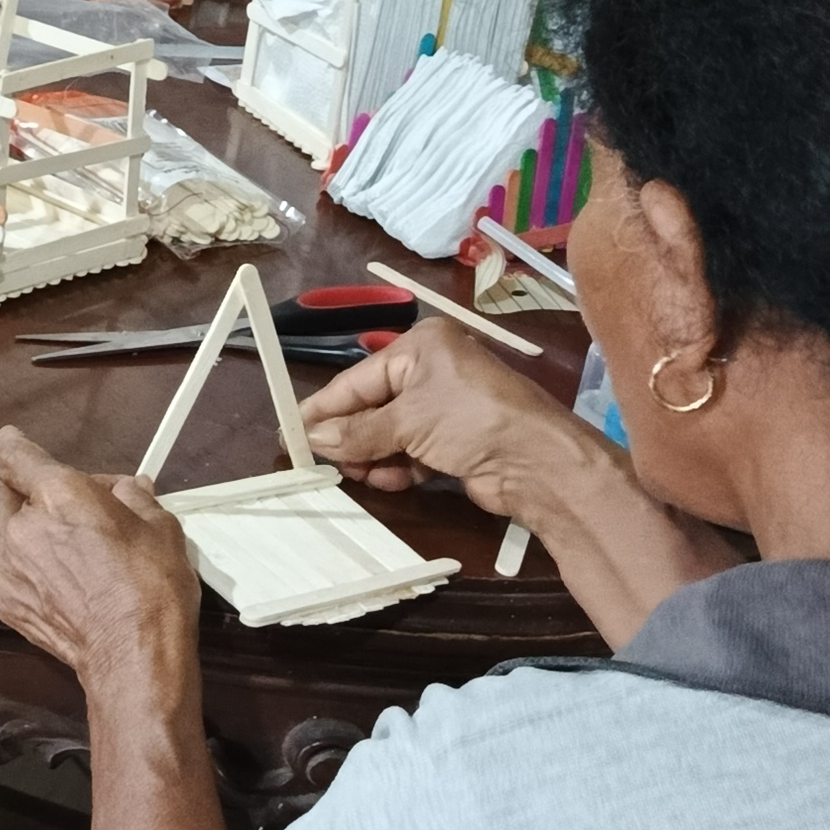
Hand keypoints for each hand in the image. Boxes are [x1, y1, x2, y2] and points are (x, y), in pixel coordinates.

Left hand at [0, 429, 203, 699]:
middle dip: (24, 479)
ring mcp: (8, 560)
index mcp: (61, 492)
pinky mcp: (3, 595)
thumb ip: (135, 500)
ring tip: (17, 503)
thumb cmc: (150, 591)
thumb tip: (129, 490)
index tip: (19, 444)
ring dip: (1, 503)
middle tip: (53, 490)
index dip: (16, 445)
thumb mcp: (159, 527)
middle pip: (3, 484)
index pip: (17, 453)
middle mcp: (24, 522)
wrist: (133, 651)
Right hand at [299, 319, 572, 506]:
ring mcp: (445, 410)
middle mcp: (432, 372)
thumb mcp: (408, 421)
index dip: (325, 407)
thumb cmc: (472, 420)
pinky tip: (387, 481)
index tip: (291, 431)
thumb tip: (313, 439)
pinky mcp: (454, 444)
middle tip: (321, 462)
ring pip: (389, 434)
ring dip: (372, 457)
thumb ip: (358, 432)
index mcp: (421, 348)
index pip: (358, 378)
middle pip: (372, 407)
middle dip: (350, 436)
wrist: (538, 462)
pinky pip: (410, 453)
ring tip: (357, 475)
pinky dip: (396, 468)